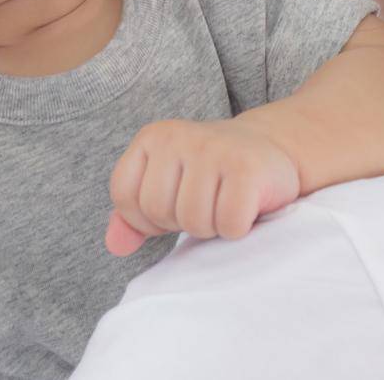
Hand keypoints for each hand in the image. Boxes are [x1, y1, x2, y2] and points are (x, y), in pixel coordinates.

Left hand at [104, 118, 299, 255]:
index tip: (172, 208)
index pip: (124, 195)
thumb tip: (114, 246)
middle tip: (205, 204)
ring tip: (223, 204)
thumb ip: (134, 215)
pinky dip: (237, 229)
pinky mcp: (246, 168)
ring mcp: (212, 149)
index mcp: (151, 138)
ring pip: (194, 221)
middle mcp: (177, 136)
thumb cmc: (210, 176)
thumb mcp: (166, 185)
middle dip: (181, 222)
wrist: (269, 150)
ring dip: (211, 227)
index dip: (145, 218)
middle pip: (158, 210)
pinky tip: (245, 207)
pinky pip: (228, 224)